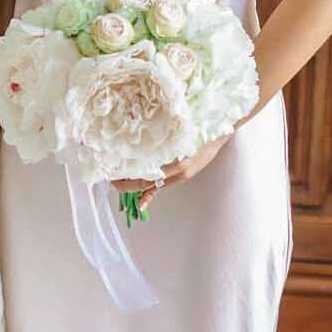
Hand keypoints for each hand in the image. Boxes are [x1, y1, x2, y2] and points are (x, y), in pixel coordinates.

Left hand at [113, 133, 230, 215]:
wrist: (220, 131)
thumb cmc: (200, 127)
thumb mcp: (179, 131)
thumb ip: (161, 137)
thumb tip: (138, 137)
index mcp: (175, 161)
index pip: (144, 172)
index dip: (127, 174)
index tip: (112, 172)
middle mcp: (176, 171)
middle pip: (145, 180)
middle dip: (126, 182)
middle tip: (111, 181)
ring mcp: (180, 175)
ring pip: (152, 184)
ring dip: (135, 186)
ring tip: (119, 186)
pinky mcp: (182, 176)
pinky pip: (162, 188)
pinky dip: (149, 195)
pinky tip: (141, 205)